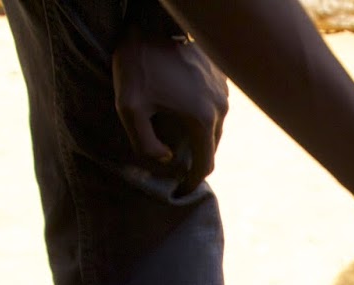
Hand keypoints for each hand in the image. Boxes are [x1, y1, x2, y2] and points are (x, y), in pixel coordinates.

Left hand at [112, 26, 228, 195]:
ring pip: (215, 128)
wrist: (150, 25)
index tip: (181, 190)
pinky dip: (202, 118)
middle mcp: (219, 108)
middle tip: (175, 167)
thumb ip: (146, 144)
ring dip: (199, 138)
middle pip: (211, 148)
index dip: (193, 182)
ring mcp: (223, 92)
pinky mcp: (220, 79)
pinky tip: (182, 113)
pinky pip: (214, 108)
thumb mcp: (129, 108)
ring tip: (178, 141)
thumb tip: (167, 160)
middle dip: (195, 160)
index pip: (206, 165)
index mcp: (201, 120)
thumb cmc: (137, 66)